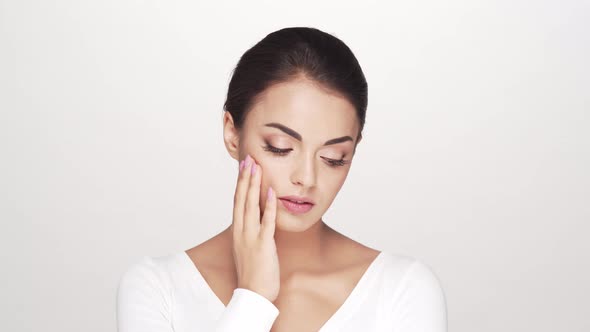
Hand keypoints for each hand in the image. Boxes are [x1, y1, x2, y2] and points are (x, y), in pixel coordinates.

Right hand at [231, 154, 279, 301]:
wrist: (253, 294)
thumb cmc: (254, 272)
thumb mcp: (249, 246)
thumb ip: (252, 229)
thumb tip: (258, 215)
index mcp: (238, 230)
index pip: (238, 200)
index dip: (241, 182)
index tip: (244, 165)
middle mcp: (241, 230)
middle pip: (242, 199)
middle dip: (245, 178)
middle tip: (249, 158)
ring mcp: (251, 237)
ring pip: (251, 206)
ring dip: (254, 186)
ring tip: (257, 168)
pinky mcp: (263, 245)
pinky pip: (266, 222)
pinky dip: (269, 207)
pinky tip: (272, 192)